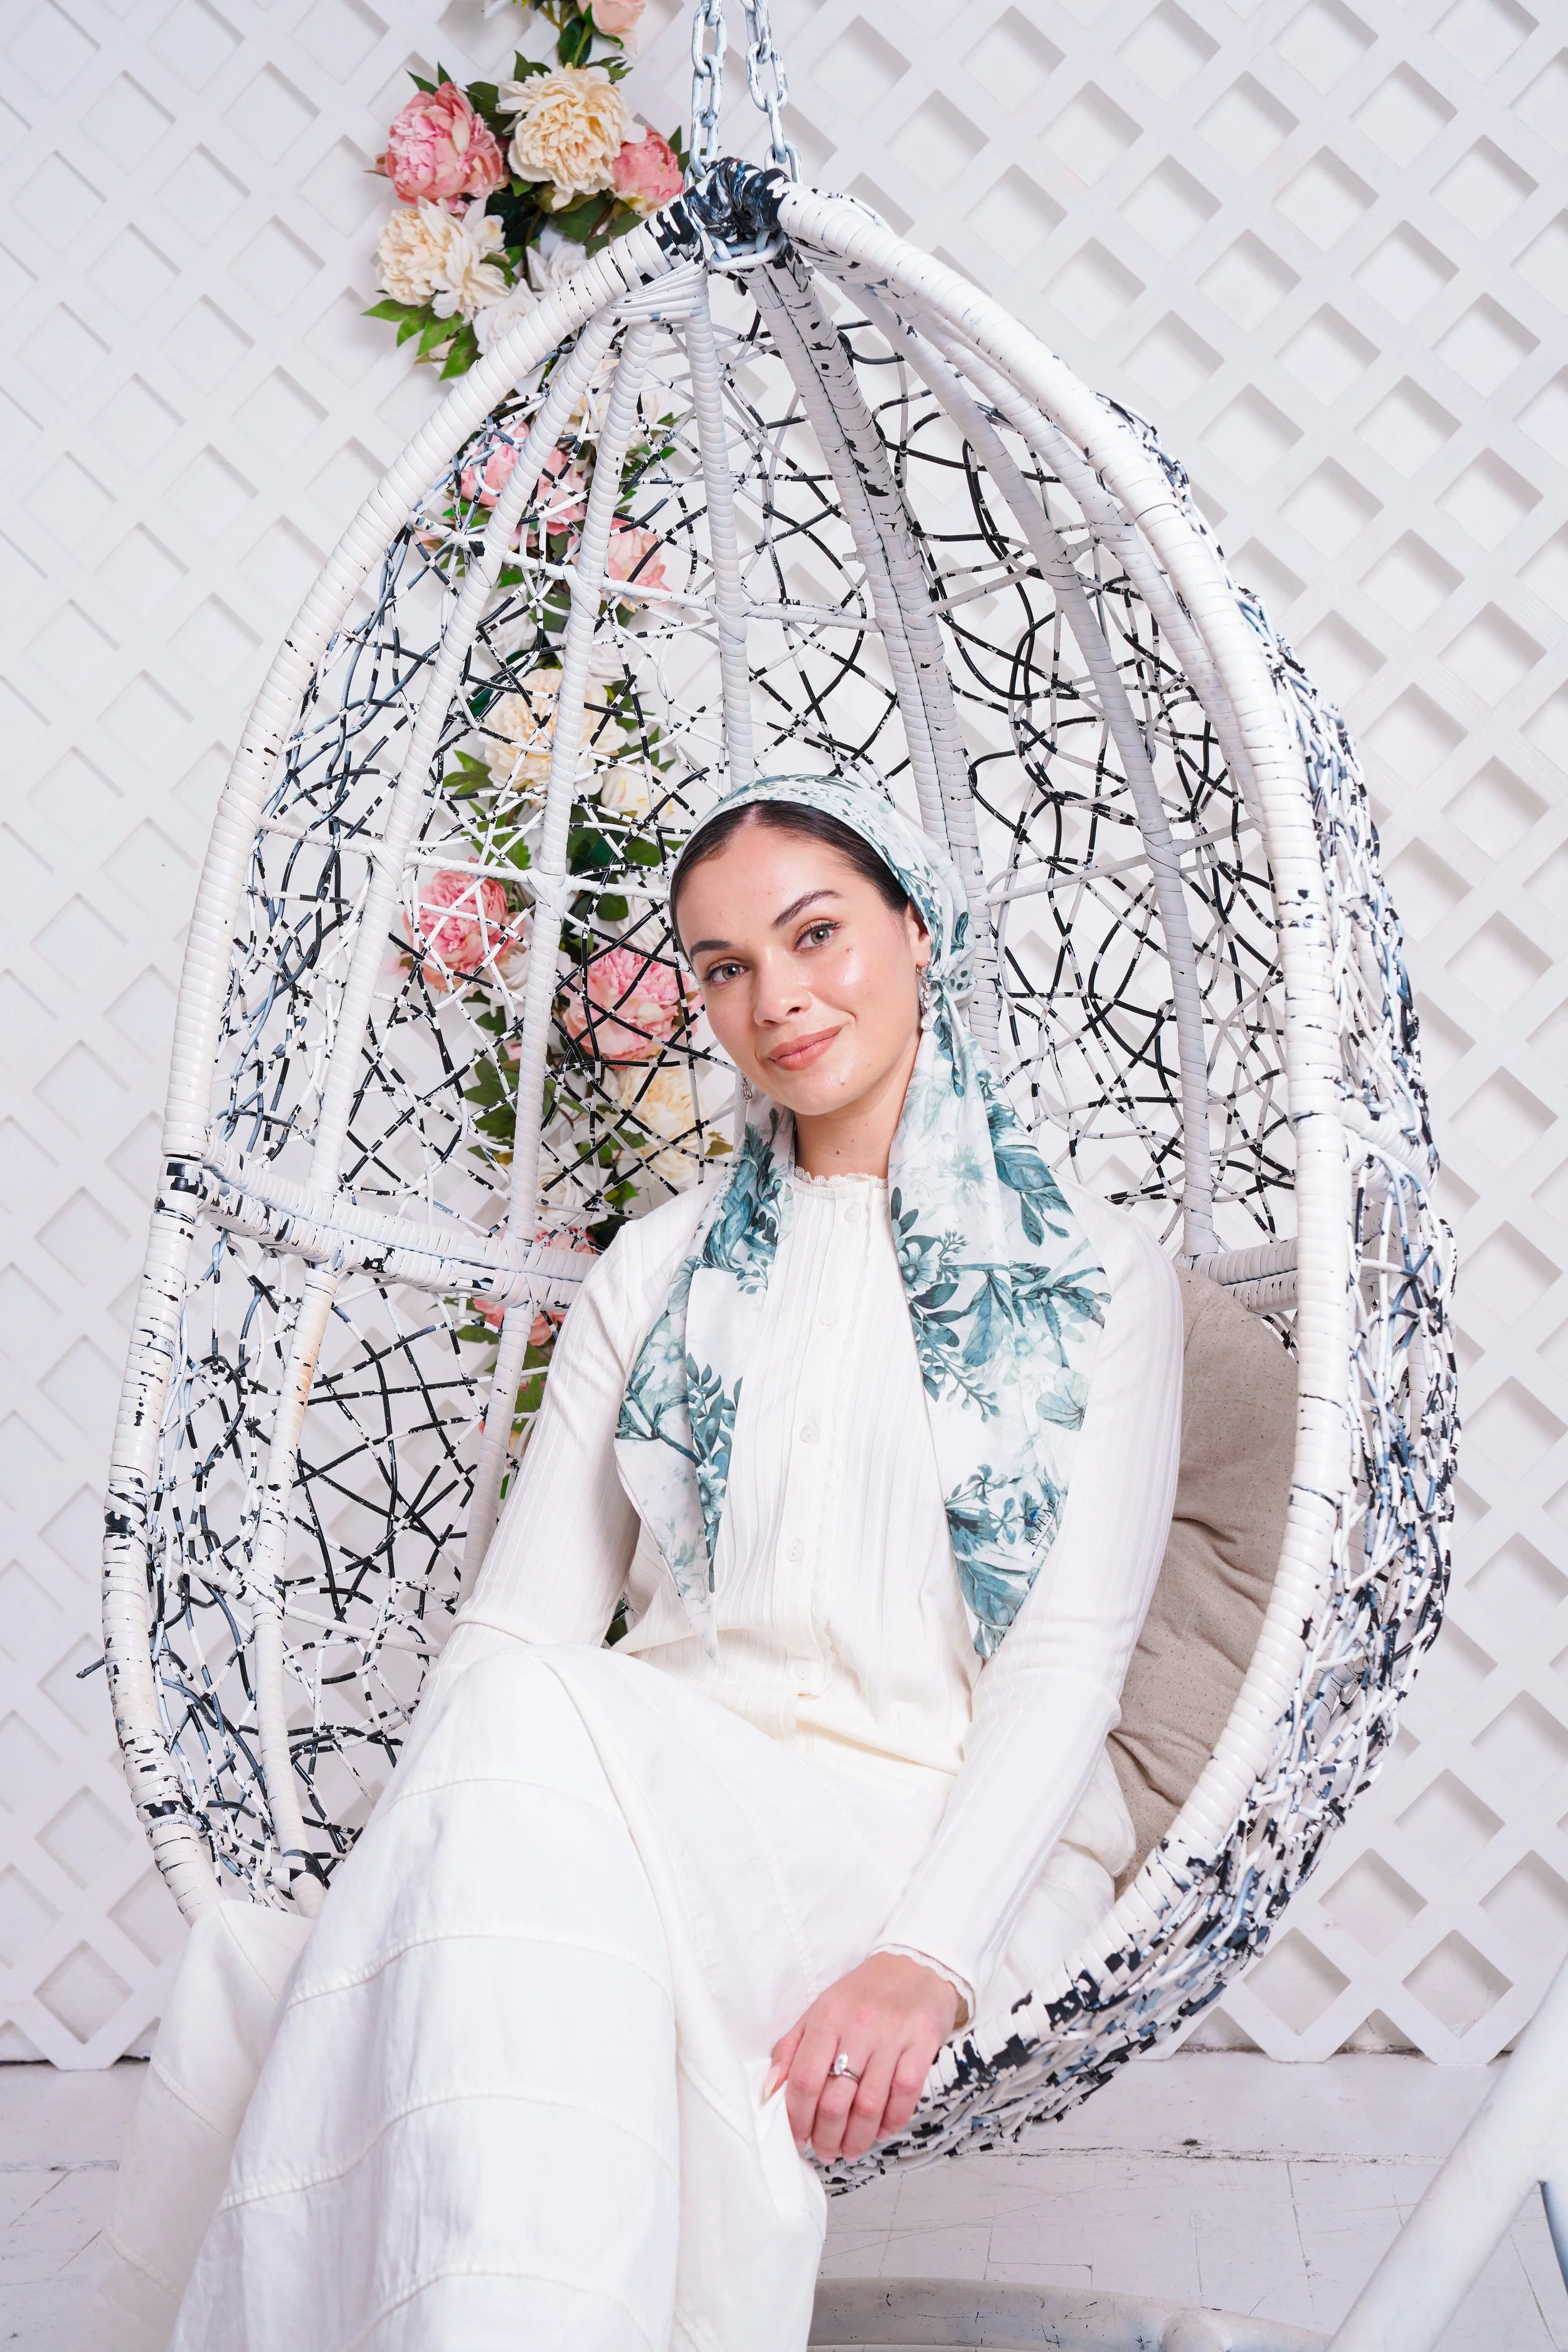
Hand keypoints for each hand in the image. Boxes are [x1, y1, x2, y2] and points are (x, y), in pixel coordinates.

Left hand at [765, 1952, 960, 2162]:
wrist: (915, 1963)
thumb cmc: (862, 1993)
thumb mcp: (820, 2010)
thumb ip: (791, 2048)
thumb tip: (771, 2090)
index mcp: (828, 2016)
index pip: (805, 2079)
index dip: (798, 2117)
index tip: (798, 2137)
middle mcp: (859, 2026)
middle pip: (836, 2099)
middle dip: (827, 2136)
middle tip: (824, 2151)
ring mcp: (893, 2036)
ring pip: (870, 2105)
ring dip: (858, 2138)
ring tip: (849, 2150)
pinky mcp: (923, 2042)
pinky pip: (905, 2094)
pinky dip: (892, 2121)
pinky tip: (882, 2131)